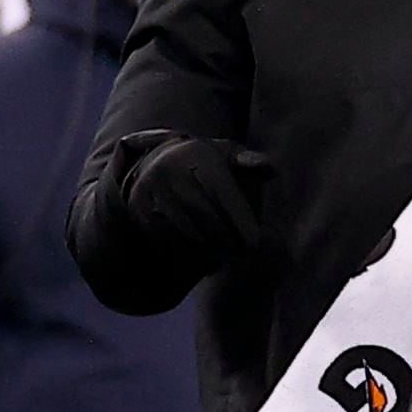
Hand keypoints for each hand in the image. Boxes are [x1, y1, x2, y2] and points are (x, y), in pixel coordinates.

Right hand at [125, 133, 268, 267]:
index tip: (255, 243)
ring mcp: (152, 191)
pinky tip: (205, 253)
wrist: (157, 162)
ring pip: (188, 232)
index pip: (225, 197)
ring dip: (211, 249)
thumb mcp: (228, 156)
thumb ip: (250, 163)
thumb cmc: (206, 164)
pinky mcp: (139, 209)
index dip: (242, 223)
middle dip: (229, 240)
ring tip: (228, 255)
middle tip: (244, 253)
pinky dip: (189, 250)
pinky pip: (168, 238)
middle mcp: (170, 172)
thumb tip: (272, 168)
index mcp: (197, 157)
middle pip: (207, 218)